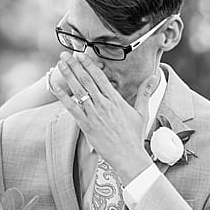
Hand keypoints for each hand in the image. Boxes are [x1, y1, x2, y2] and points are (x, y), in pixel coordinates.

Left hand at [50, 51, 158, 184]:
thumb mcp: (142, 112)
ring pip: (78, 90)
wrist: (128, 156)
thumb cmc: (135, 136)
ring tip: (60, 64)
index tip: (81, 55)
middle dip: (75, 65)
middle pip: (86, 80)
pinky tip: (55, 87)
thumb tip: (154, 76)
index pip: (100, 77)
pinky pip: (71, 108)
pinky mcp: (86, 125)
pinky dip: (62, 96)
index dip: (89, 64)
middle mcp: (103, 104)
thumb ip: (145, 92)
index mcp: (116, 100)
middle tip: (65, 54)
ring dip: (68, 76)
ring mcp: (94, 114)